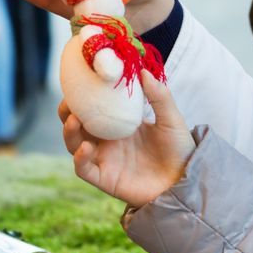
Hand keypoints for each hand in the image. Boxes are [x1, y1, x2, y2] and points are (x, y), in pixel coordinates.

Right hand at [68, 73, 194, 208]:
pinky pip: (83, 169)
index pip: (92, 106)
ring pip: (74, 144)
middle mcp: (106, 140)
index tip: (79, 78)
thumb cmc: (178, 149)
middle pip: (76, 124)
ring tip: (75, 120)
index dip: (81, 94)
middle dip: (67, 111)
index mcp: (118, 123)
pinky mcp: (104, 178)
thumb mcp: (171, 119)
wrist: (184, 181)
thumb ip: (159, 96)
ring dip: (70, 131)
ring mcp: (104, 159)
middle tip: (69, 101)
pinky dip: (79, 158)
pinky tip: (86, 148)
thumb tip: (143, 70)